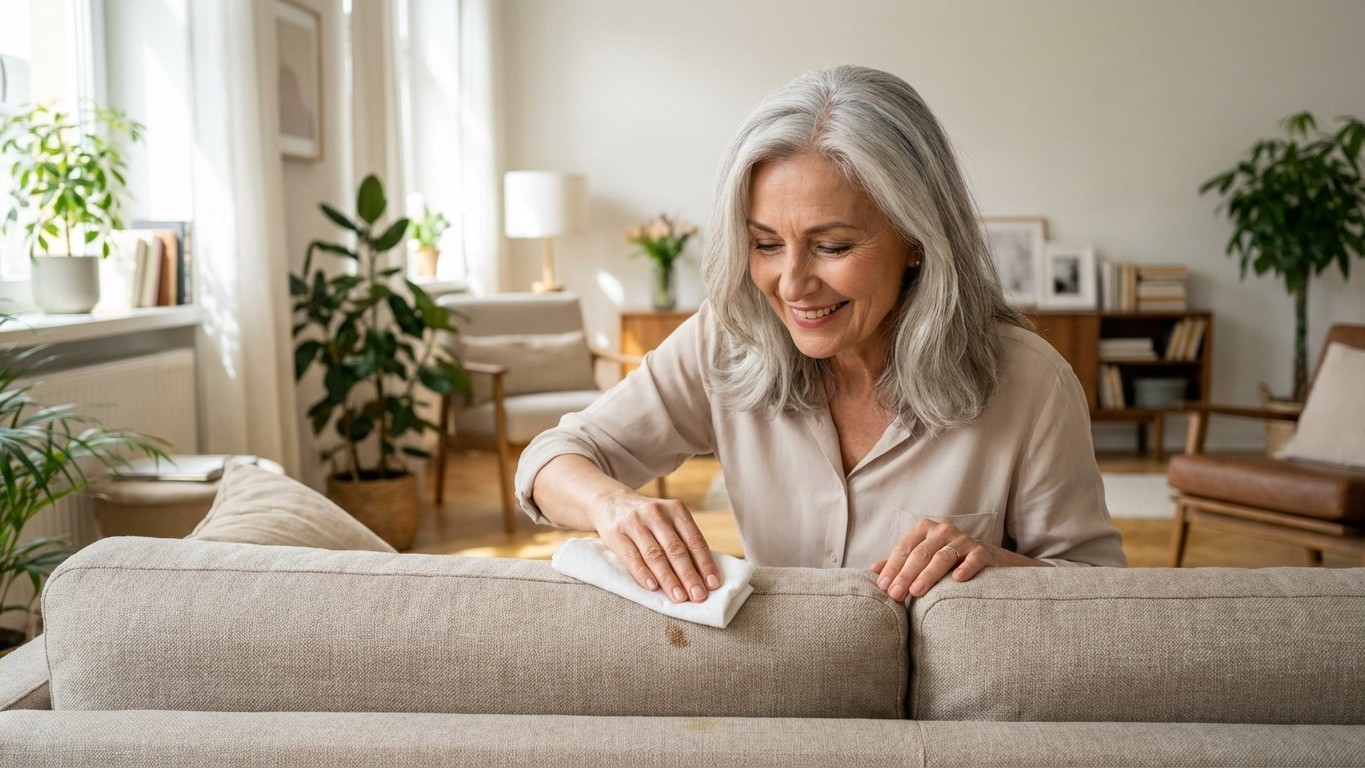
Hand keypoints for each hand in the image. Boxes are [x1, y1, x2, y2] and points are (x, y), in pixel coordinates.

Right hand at [591, 492, 721, 603]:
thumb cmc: (648, 520)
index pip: (694, 539)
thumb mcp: (668, 520)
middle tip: (698, 596)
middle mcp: (656, 513)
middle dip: (689, 575)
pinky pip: (632, 557)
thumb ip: (682, 541)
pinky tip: (653, 587)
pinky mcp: (616, 533)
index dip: (705, 563)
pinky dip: (643, 573)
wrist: (610, 501)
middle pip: (676, 549)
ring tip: (679, 597)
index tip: (713, 584)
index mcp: (675, 509)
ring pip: (655, 555)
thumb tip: (702, 575)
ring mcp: (635, 522)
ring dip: (669, 579)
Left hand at [871, 517, 1020, 600]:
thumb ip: (898, 563)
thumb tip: (872, 569)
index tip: (883, 587)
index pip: (904, 548)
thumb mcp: (921, 557)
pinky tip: (957, 580)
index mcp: (923, 529)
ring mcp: (963, 540)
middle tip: (896, 595)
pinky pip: (973, 559)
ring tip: (917, 591)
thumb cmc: (945, 559)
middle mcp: (942, 530)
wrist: (986, 559)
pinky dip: (965, 568)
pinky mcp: (981, 552)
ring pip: (942, 557)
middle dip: (905, 575)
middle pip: (920, 554)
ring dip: (928, 574)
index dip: (892, 568)